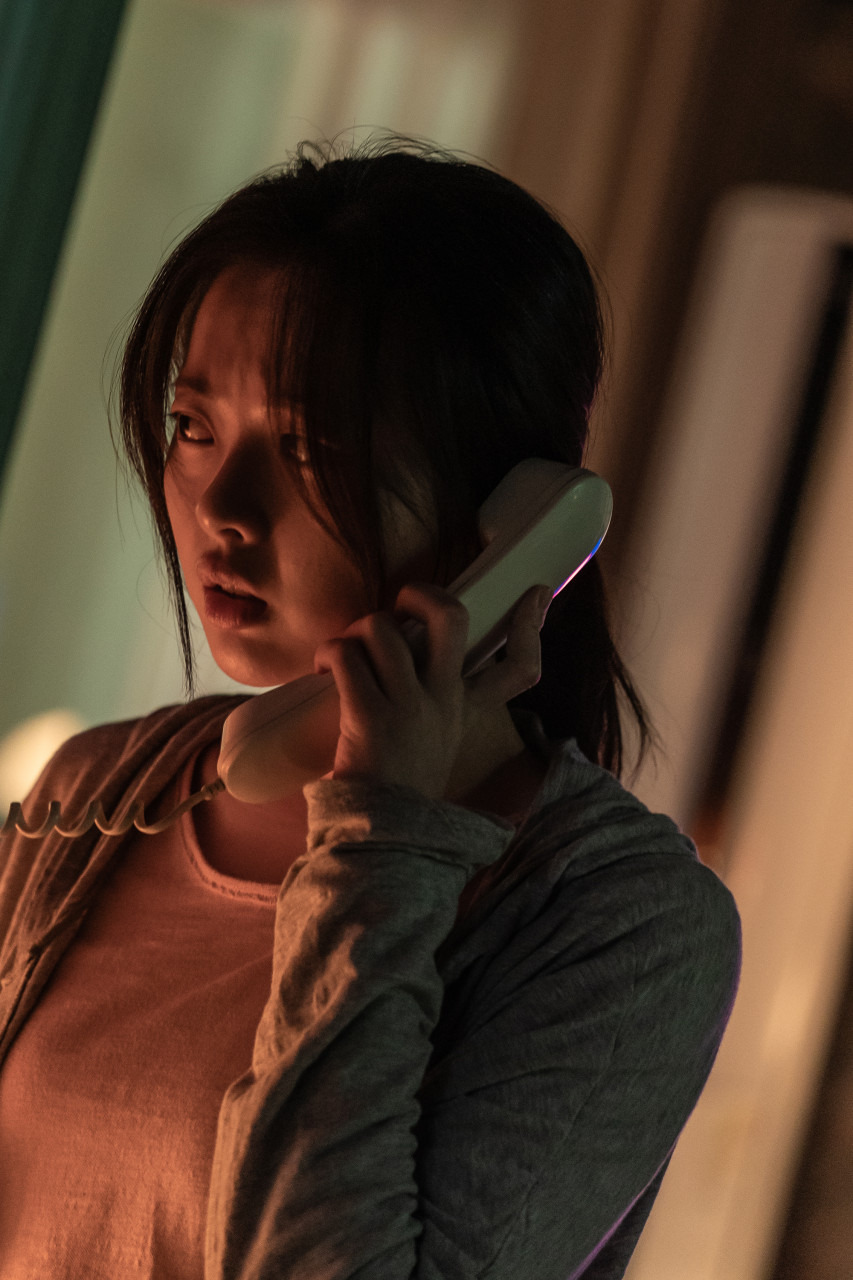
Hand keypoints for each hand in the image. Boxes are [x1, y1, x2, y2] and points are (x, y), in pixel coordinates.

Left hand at [312, 582, 550, 800]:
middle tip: (401, 609)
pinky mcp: (369, 716)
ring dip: (358, 629)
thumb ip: (438, 711)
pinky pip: (346, 656)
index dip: (532, 625)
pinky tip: (322, 670)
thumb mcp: (440, 747)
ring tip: (347, 651)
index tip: (536, 593)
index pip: (521, 667)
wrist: (383, 836)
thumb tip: (411, 671)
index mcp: (466, 709)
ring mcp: (408, 706)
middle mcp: (444, 701)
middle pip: (452, 618)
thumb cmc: (402, 788)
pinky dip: (329, 652)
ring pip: (384, 628)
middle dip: (422, 594)